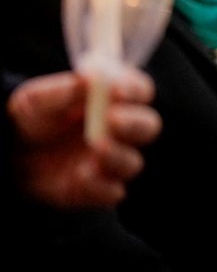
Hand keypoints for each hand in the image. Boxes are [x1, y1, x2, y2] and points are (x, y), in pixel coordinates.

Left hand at [7, 68, 160, 207]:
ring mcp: (112, 161)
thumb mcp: (37, 99)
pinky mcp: (98, 189)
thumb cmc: (32, 120)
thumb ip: (63, 90)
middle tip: (112, 120)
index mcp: (114, 101)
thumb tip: (89, 78)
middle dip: (134, 124)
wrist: (9, 157)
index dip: (134, 89)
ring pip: (133, 162)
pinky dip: (99, 187)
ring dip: (117, 155)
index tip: (116, 89)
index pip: (141, 91)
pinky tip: (78, 177)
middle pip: (148, 126)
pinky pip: (112, 193)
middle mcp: (121, 130)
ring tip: (95, 148)